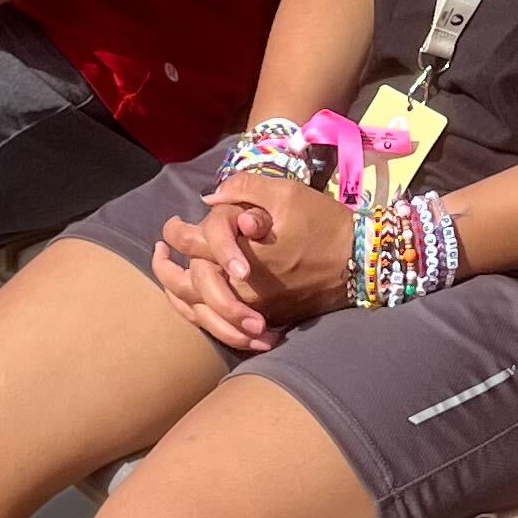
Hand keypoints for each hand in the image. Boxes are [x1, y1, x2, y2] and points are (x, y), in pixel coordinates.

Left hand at [152, 178, 352, 351]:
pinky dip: (206, 318)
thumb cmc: (321, 223)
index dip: (173, 233)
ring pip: (201, 313)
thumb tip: (208, 199)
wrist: (359, 262)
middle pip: (186, 286)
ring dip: (180, 297)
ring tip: (171, 280)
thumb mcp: (285, 193)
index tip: (169, 228)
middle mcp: (240, 285)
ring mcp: (252, 306)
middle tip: (158, 254)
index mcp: (238, 251)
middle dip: (165, 271)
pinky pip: (224, 328)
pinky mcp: (267, 318)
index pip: (190, 244)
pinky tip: (197, 305)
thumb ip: (242, 188)